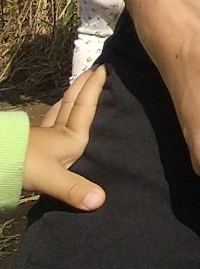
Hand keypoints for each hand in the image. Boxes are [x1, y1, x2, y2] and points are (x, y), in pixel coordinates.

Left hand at [23, 66, 106, 209]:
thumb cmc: (25, 165)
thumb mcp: (52, 177)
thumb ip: (75, 188)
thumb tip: (100, 201)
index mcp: (70, 136)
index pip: (84, 106)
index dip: (94, 87)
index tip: (104, 67)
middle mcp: (59, 133)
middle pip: (72, 103)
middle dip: (83, 86)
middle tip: (94, 70)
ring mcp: (44, 138)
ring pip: (60, 112)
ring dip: (70, 99)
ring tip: (78, 90)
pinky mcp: (33, 146)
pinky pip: (51, 123)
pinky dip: (58, 115)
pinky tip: (57, 117)